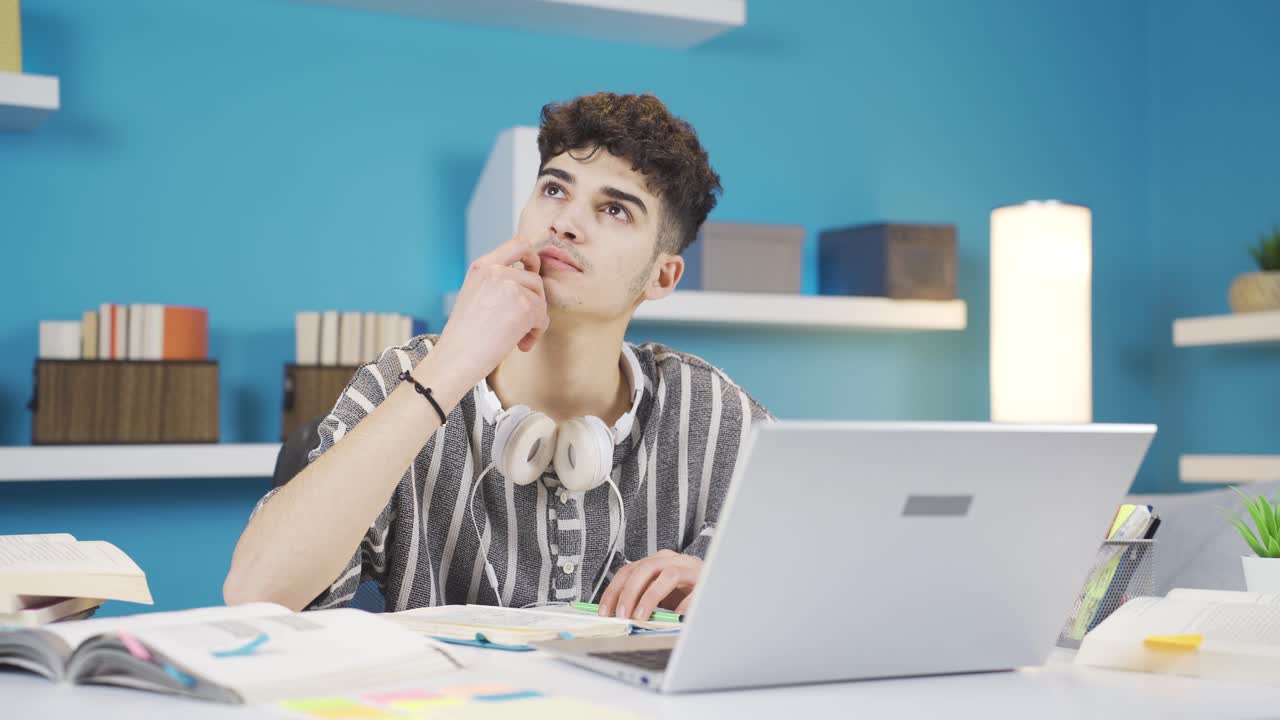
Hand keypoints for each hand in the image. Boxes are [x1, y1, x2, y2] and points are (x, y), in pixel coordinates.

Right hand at [429, 236, 548, 386]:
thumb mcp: (475, 295)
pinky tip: (521, 345)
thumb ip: (497, 282)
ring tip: (519, 338)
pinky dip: (536, 333)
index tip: (533, 271)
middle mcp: (496, 271)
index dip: (532, 256)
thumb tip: (529, 278)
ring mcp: (511, 286)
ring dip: (535, 320)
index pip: (518, 243)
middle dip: (534, 302)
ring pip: (540, 299)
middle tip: (522, 324)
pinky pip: (543, 317)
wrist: (456, 358)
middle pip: (535, 278)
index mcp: (482, 266)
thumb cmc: (464, 335)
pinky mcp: (525, 305)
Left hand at [597, 549, 702, 620]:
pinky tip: (674, 620)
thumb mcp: (659, 593)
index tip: (603, 612)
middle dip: (629, 593)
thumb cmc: (685, 591)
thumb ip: (641, 599)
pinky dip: (682, 607)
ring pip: (668, 576)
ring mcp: (690, 568)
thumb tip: (617, 617)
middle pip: (645, 569)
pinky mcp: (706, 581)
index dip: (613, 591)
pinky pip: (693, 593)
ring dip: (651, 597)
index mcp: (656, 562)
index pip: (628, 571)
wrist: (720, 581)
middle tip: (622, 615)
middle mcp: (671, 561)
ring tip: (641, 617)